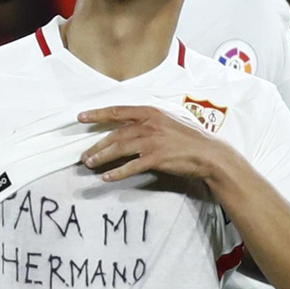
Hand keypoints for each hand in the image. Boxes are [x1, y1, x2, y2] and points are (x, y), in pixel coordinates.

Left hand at [78, 106, 225, 181]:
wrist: (208, 153)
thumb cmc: (189, 138)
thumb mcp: (168, 122)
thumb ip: (148, 123)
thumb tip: (129, 128)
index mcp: (151, 112)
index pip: (118, 111)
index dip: (97, 114)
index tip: (81, 117)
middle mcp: (149, 124)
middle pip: (115, 134)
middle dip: (96, 145)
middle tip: (84, 155)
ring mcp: (153, 141)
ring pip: (119, 149)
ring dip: (102, 157)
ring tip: (90, 164)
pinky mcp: (157, 158)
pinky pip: (131, 166)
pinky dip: (117, 172)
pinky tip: (106, 177)